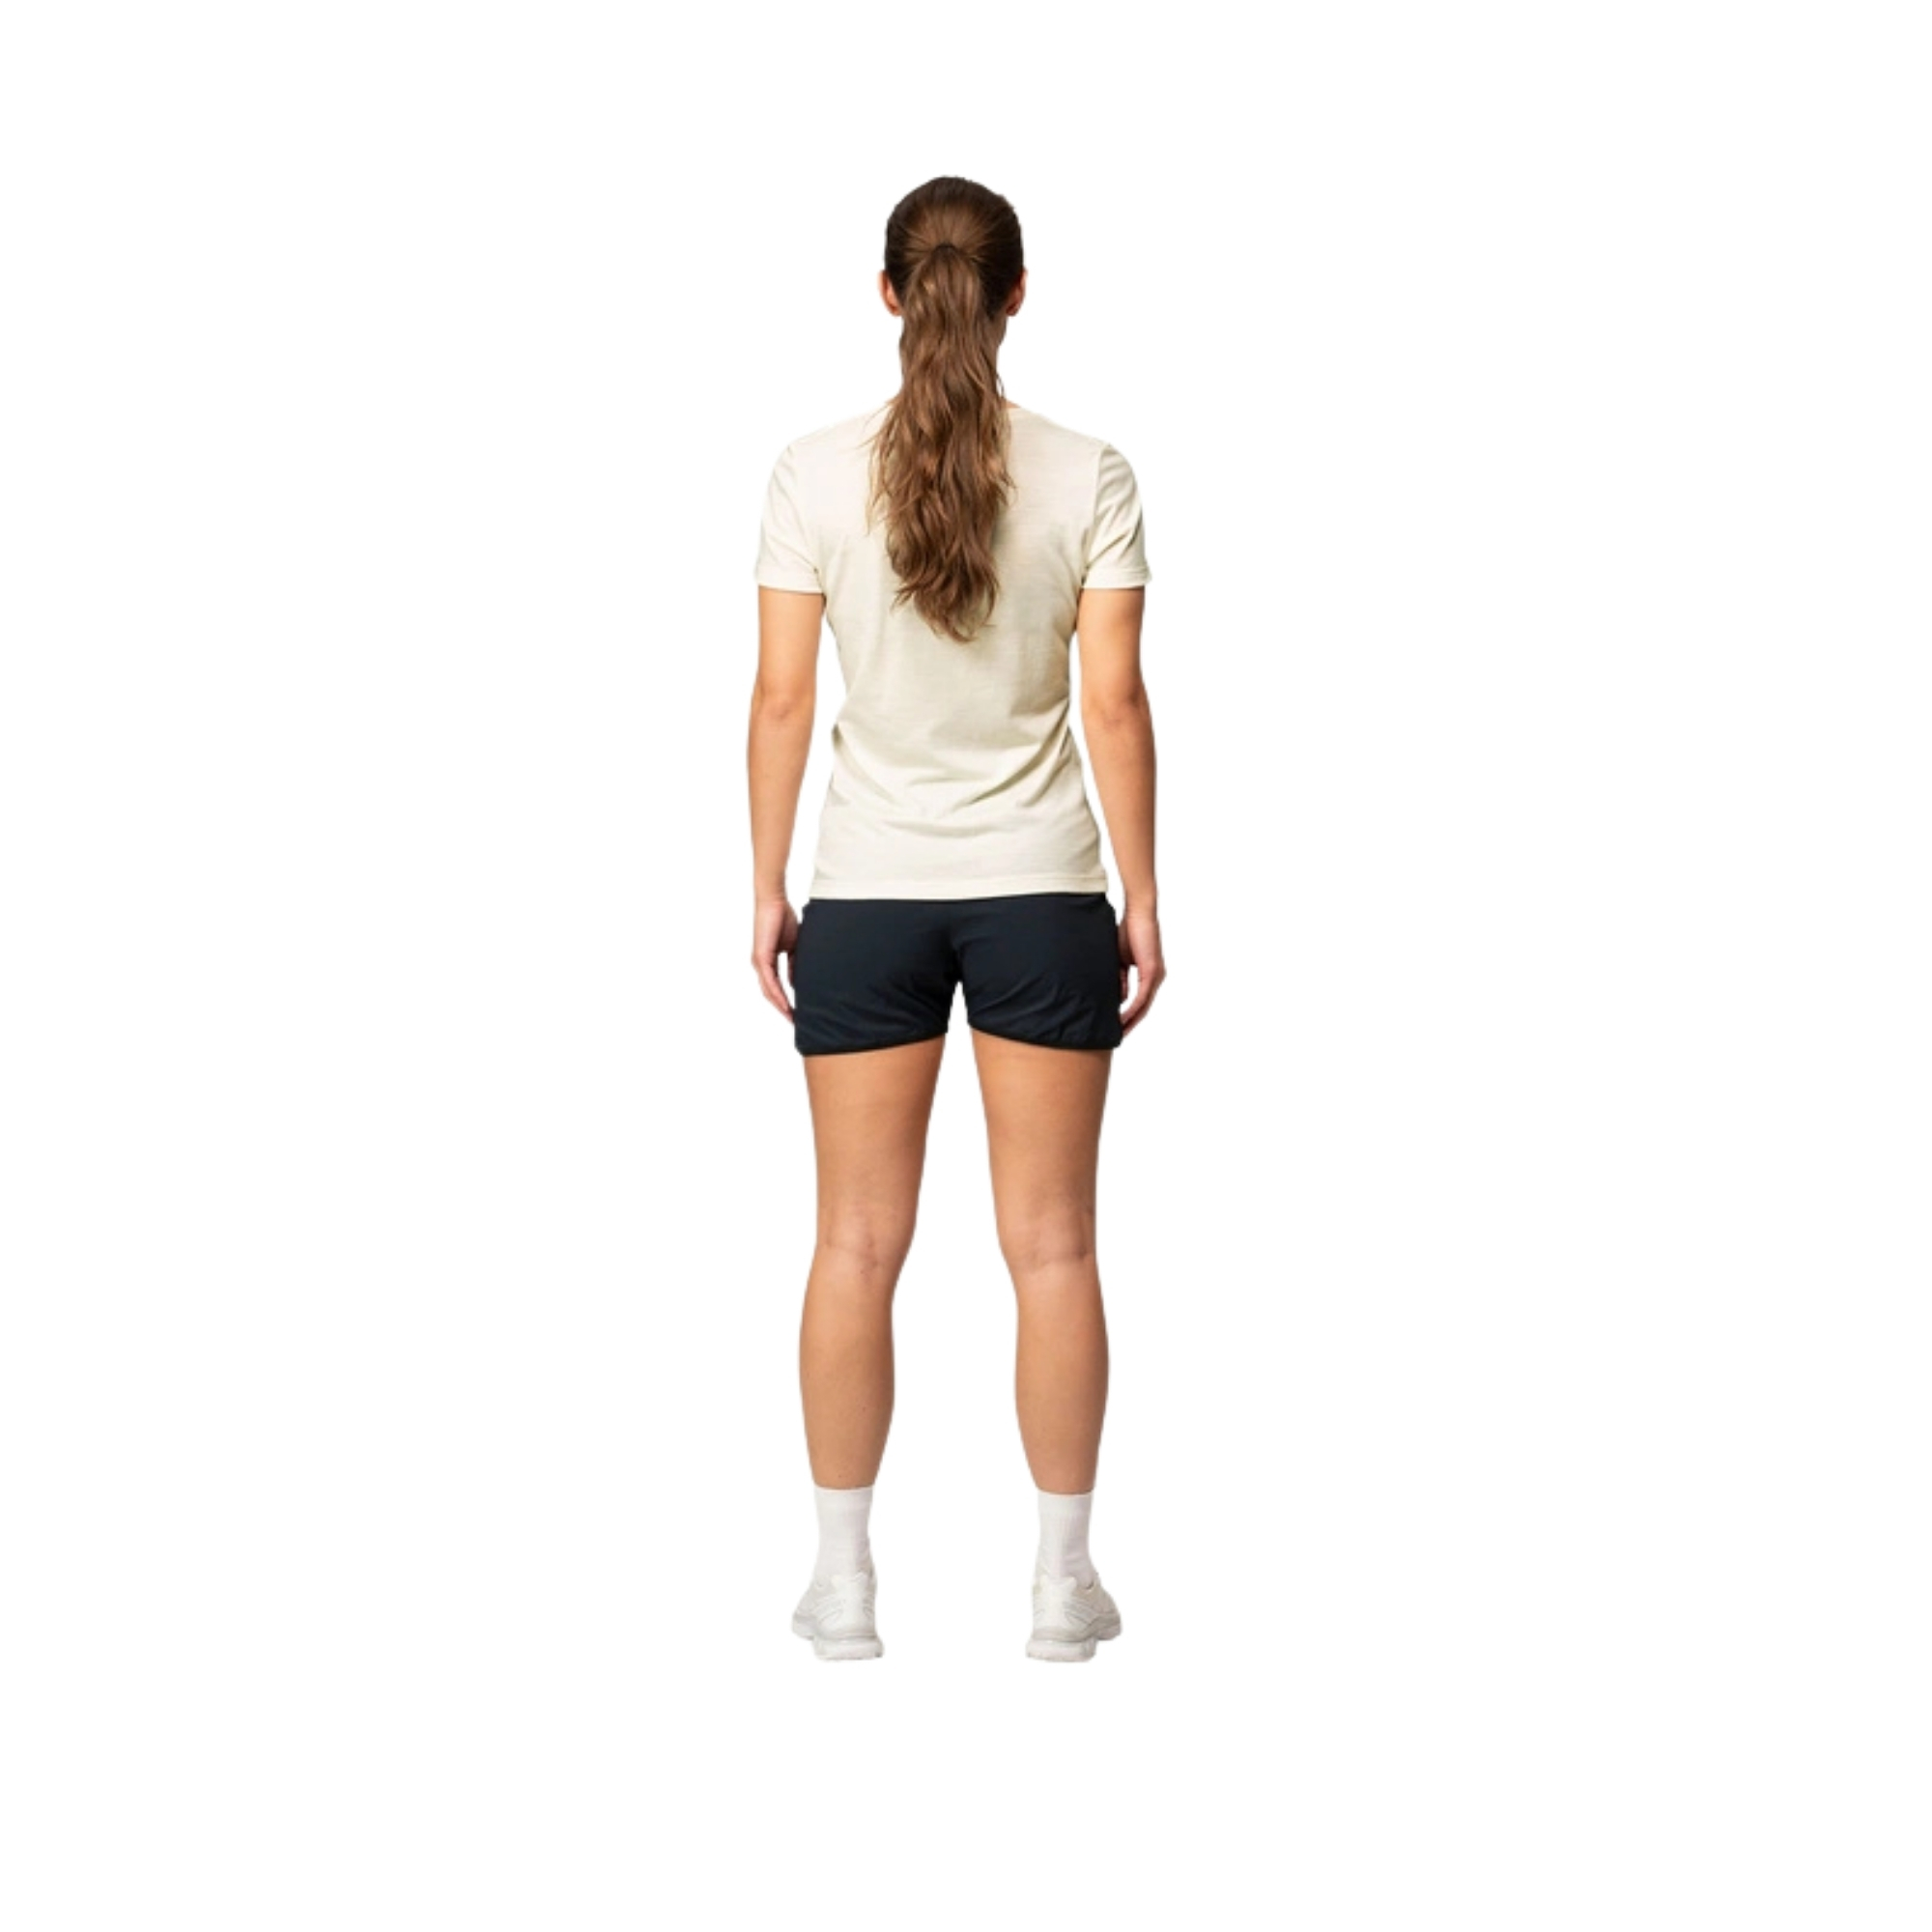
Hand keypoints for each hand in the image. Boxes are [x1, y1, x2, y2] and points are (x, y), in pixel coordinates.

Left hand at [752, 896, 799, 1021]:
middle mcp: (760, 965)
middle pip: (770, 994)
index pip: (775, 988)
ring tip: (791, 1018)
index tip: (795, 1014)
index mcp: (767, 962)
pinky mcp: (761, 957)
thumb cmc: (783, 919)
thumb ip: (794, 964)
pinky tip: (786, 1004)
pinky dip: (777, 994)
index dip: (784, 1001)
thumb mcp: (793, 947)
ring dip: (780, 1006)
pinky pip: (769, 981)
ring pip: (768, 991)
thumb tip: (795, 982)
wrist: (775, 902)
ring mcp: (758, 962)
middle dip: (782, 1009)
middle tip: (794, 1022)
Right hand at [1118, 902, 1165, 1034]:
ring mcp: (1156, 976)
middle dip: (1130, 1024)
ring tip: (1119, 1033)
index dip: (1129, 1016)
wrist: (1138, 914)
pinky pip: (1142, 996)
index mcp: (1149, 975)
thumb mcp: (1120, 961)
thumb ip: (1119, 979)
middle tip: (1117, 1037)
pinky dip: (1133, 1008)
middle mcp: (1156, 978)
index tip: (1117, 1027)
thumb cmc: (1128, 933)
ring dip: (1131, 1021)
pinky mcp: (1152, 971)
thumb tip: (1119, 999)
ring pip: (1144, 1006)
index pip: (1140, 1002)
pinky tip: (1123, 1018)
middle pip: (1144, 1009)